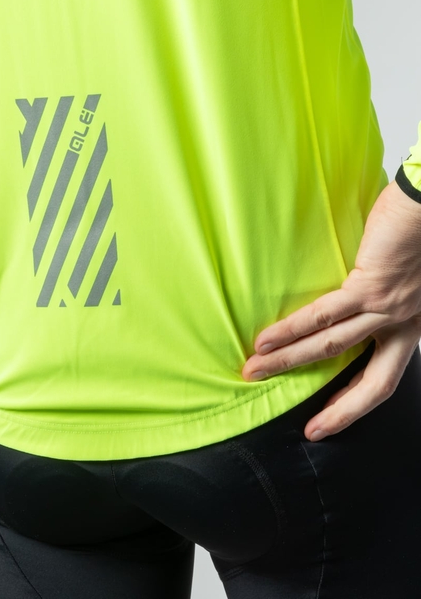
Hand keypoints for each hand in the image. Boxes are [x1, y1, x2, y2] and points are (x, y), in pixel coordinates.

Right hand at [242, 178, 420, 441]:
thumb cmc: (419, 229)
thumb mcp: (408, 275)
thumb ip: (382, 293)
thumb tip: (346, 298)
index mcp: (414, 324)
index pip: (385, 376)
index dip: (357, 404)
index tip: (328, 422)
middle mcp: (406, 324)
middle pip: (371, 380)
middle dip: (339, 410)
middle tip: (310, 429)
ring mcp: (389, 308)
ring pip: (334, 347)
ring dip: (290, 361)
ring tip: (255, 370)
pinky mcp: (370, 287)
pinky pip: (324, 315)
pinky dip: (292, 328)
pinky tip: (267, 338)